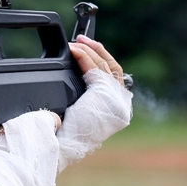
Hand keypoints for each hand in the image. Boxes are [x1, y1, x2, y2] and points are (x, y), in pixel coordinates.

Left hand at [57, 36, 131, 171]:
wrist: (65, 145)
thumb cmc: (68, 135)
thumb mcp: (80, 112)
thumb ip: (85, 96)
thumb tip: (76, 76)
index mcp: (116, 110)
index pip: (115, 78)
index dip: (103, 60)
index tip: (90, 49)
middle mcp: (121, 105)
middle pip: (114, 68)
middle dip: (98, 51)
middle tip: (82, 39)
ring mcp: (116, 99)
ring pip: (105, 66)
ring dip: (89, 51)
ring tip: (75, 43)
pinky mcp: (106, 93)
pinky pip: (94, 68)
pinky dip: (83, 56)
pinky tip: (73, 51)